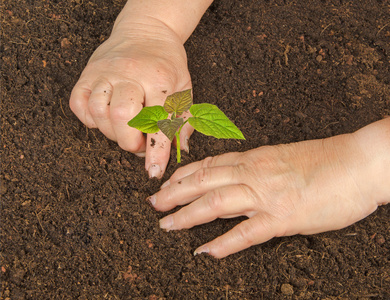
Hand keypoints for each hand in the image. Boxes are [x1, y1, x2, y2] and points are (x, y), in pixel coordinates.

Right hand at [69, 18, 192, 177]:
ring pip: (99, 113)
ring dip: (112, 132)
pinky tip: (106, 116)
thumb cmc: (167, 64)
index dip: (156, 151)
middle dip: (131, 141)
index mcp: (160, 79)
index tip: (153, 172)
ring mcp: (105, 72)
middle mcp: (130, 74)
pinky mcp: (87, 74)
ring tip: (124, 128)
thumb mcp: (184, 88)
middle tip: (140, 141)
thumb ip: (183, 120)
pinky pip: (80, 106)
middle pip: (122, 118)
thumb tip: (180, 150)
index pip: (158, 121)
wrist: (146, 31)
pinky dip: (91, 119)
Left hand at [149, 133, 381, 257]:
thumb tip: (240, 181)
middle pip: (203, 181)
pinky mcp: (283, 218)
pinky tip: (206, 252)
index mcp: (255, 159)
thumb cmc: (326, 160)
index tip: (168, 183)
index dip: (184, 174)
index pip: (210, 164)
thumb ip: (258, 169)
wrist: (358, 163)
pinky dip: (224, 243)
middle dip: (174, 193)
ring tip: (166, 224)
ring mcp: (266, 195)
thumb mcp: (283, 158)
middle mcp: (254, 174)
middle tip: (154, 203)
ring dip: (187, 215)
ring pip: (215, 202)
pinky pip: (246, 233)